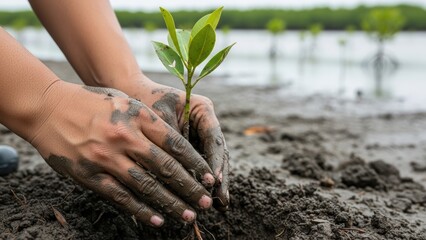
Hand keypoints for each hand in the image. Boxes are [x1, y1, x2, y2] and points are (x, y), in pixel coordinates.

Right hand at [30, 81, 215, 226]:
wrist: (46, 108)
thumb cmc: (90, 102)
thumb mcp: (124, 101)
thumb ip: (149, 120)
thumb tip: (176, 145)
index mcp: (138, 117)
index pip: (176, 144)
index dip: (196, 163)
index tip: (209, 177)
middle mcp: (125, 138)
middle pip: (165, 168)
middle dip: (190, 187)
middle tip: (207, 202)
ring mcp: (106, 158)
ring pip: (147, 187)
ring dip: (171, 203)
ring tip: (189, 215)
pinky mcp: (89, 175)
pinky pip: (120, 197)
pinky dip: (141, 210)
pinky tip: (157, 220)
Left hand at [129, 79, 229, 210]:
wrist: (132, 94)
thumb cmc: (143, 103)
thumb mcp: (157, 120)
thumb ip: (170, 144)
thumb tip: (176, 175)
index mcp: (202, 109)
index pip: (213, 137)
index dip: (214, 160)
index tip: (214, 180)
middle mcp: (206, 123)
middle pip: (218, 152)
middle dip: (219, 178)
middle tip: (221, 200)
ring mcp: (201, 135)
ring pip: (212, 161)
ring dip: (214, 184)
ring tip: (219, 205)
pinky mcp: (192, 146)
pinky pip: (199, 165)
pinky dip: (200, 181)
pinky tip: (203, 198)